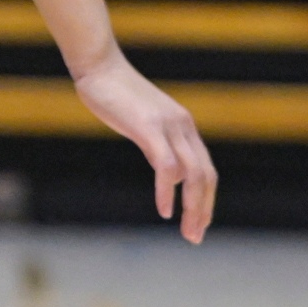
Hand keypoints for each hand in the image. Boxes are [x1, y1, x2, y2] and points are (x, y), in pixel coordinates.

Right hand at [73, 50, 216, 241]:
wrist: (101, 69)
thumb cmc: (117, 97)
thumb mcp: (145, 124)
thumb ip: (159, 146)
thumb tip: (171, 174)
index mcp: (185, 127)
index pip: (206, 170)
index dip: (206, 199)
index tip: (199, 224)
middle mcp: (183, 127)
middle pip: (206, 176)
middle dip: (203, 209)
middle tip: (195, 237)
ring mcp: (168, 126)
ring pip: (193, 173)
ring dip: (192, 206)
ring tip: (186, 231)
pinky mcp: (149, 127)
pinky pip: (166, 165)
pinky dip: (168, 191)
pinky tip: (165, 210)